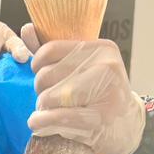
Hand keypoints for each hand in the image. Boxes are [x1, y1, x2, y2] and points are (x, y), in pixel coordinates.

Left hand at [26, 36, 143, 153]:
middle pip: (47, 75)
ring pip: (50, 97)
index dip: (37, 64)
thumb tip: (26, 29)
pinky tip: (38, 123)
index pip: (51, 50)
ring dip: (41, 107)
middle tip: (49, 98)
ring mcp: (106, 93)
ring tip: (48, 110)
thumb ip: (53, 52)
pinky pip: (58, 117)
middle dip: (40, 90)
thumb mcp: (81, 67)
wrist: (127, 124)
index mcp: (101, 49)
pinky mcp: (100, 118)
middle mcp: (106, 67)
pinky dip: (42, 122)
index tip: (40, 74)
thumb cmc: (99, 93)